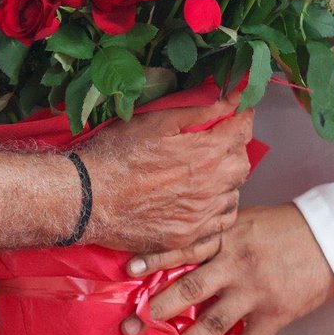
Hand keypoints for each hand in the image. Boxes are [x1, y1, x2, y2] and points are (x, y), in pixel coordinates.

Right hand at [80, 101, 252, 253]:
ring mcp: (202, 215)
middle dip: (234, 146)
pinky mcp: (189, 236)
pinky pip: (221, 221)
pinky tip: (204, 197)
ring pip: (234, 192)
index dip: (243, 114)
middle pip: (243, 162)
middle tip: (216, 137)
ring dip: (227, 177)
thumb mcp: (157, 121)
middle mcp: (212, 187)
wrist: (90, 198)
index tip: (238, 108)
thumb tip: (229, 98)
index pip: (242, 129)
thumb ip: (199, 111)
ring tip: (206, 168)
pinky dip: (219, 205)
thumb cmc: (119, 152)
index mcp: (206, 153)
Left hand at [121, 204, 333, 334]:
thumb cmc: (285, 226)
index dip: (155, 258)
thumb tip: (189, 246)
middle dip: (159, 308)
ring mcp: (253, 291)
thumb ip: (219, 234)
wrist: (330, 239)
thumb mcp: (247, 220)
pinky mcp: (274, 315)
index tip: (129, 269)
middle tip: (134, 323)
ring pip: (213, 322)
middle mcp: (235, 264)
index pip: (184, 248)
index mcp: (227, 237)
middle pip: (190, 288)